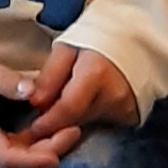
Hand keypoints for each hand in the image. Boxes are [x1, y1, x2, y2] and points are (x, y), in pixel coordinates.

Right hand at [0, 52, 75, 167]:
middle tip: (74, 131)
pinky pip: (15, 151)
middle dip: (46, 151)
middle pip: (15, 161)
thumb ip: (2, 79)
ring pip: (17, 158)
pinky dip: (35, 144)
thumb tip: (32, 91)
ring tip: (71, 130)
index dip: (31, 160)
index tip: (56, 155)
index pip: (3, 156)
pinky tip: (54, 130)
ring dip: (44, 148)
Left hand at [16, 44, 138, 143]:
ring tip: (67, 99)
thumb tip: (34, 103)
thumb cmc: (96, 40)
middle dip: (56, 121)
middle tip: (42, 115)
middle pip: (76, 119)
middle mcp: (114, 95)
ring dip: (72, 118)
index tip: (33, 128)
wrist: (134, 41)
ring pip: (87, 123)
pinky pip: (102, 123)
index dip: (48, 122)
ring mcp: (125, 108)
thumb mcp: (66, 48)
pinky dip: (88, 117)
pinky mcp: (131, 116)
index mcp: (96, 73)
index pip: (68, 108)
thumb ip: (49, 76)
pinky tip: (86, 103)